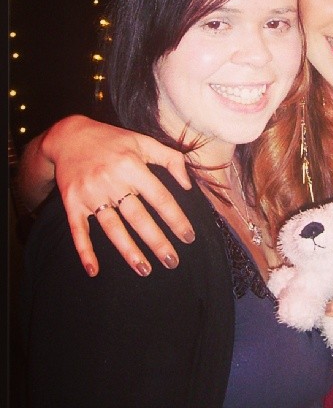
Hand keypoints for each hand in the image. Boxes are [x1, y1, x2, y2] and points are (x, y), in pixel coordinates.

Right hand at [42, 116, 194, 276]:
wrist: (68, 137)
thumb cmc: (113, 141)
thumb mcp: (143, 141)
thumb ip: (170, 159)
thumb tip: (188, 185)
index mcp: (132, 166)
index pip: (160, 198)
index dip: (176, 219)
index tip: (188, 237)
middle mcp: (112, 181)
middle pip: (138, 218)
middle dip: (157, 242)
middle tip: (172, 262)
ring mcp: (90, 193)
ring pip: (112, 228)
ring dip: (129, 251)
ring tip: (145, 270)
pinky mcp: (72, 203)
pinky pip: (79, 231)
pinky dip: (85, 252)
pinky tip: (94, 270)